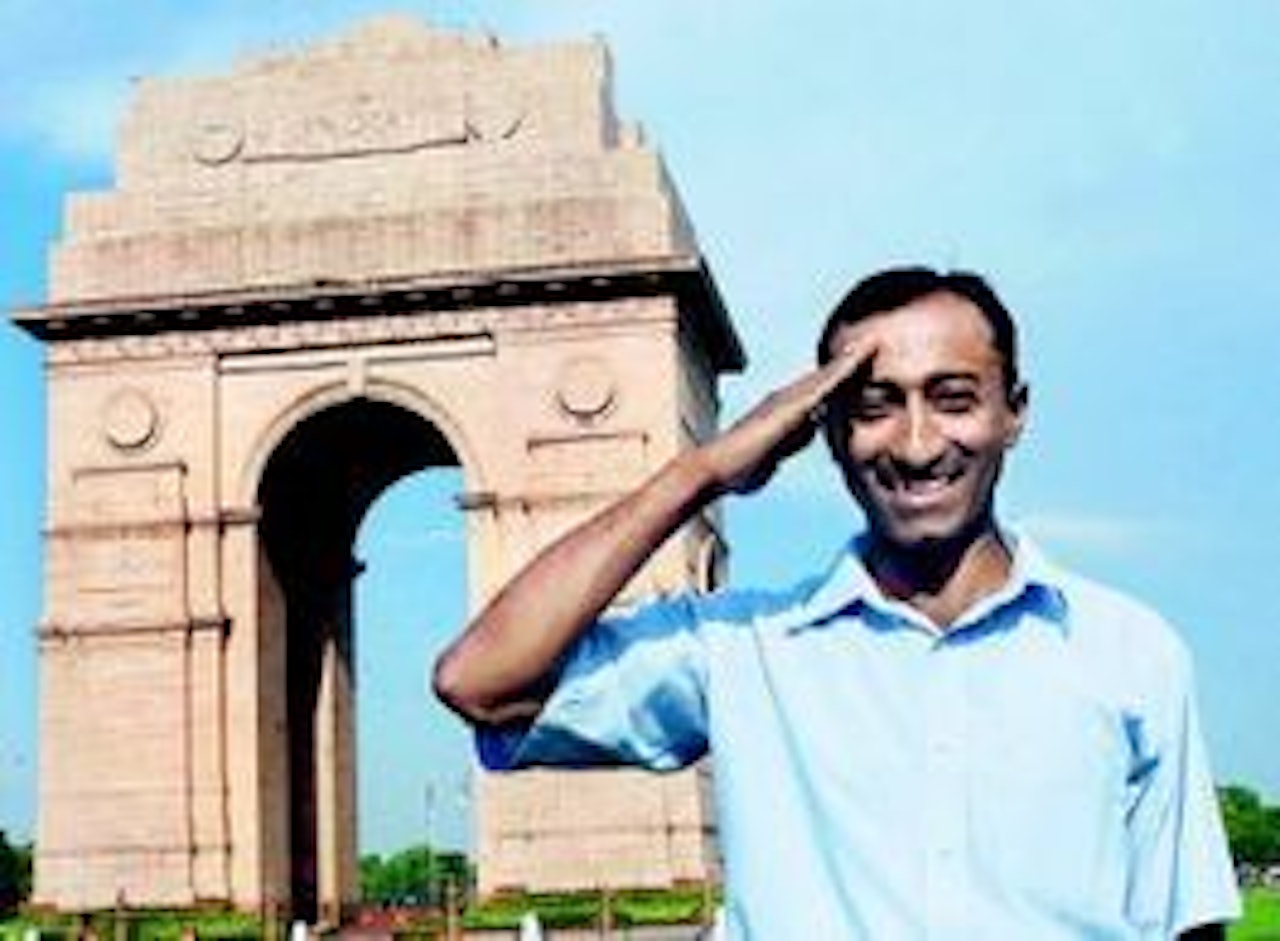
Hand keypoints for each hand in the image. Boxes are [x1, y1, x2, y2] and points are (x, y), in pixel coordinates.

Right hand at [701, 340, 875, 494]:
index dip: (835, 382)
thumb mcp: (770, 461)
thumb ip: (786, 448)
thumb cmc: (737, 470)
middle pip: (824, 378)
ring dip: (850, 359)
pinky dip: (845, 369)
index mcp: (781, 412)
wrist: (717, 468)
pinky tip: (861, 358)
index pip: (815, 395)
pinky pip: (827, 383)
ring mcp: (789, 400)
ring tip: (872, 343)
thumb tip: (797, 444)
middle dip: (846, 363)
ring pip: (827, 375)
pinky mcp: (795, 406)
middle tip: (870, 345)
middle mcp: (784, 399)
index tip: (853, 370)